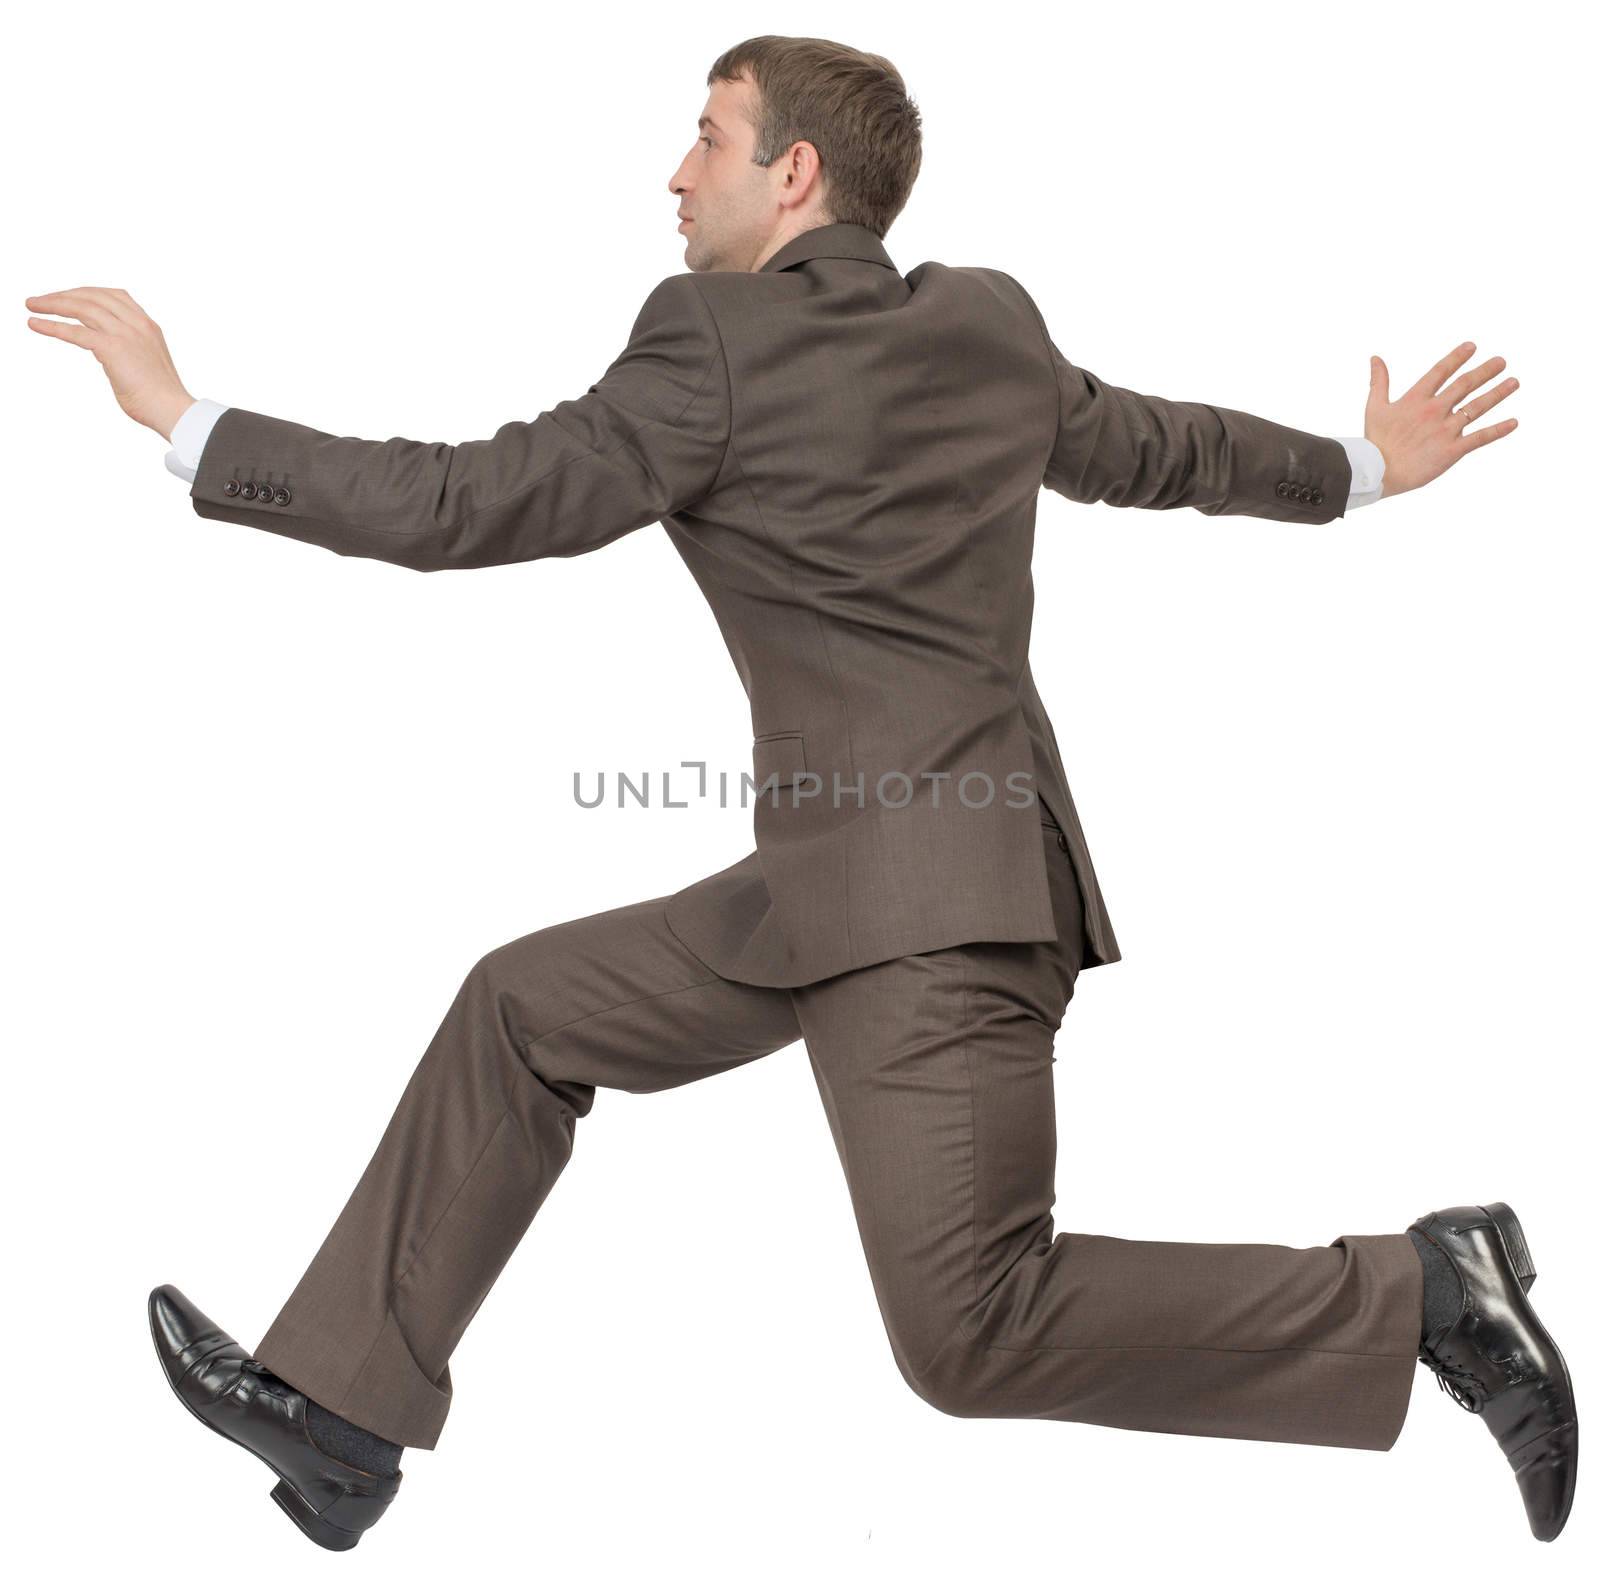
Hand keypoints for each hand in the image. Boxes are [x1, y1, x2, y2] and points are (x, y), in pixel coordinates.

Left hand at [24, 286, 195, 439]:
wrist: (173, 410)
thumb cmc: (161, 397)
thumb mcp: (146, 362)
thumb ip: (128, 348)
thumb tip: (102, 350)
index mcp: (148, 325)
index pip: (114, 296)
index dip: (86, 293)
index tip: (68, 297)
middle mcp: (137, 323)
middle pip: (93, 296)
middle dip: (63, 295)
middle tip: (41, 301)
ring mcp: (126, 334)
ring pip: (82, 307)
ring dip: (53, 304)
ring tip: (33, 306)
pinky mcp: (113, 348)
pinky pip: (76, 331)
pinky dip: (52, 326)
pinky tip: (36, 325)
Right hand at [1364, 341, 1518, 498]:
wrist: (1377, 472)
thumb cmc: (1375, 440)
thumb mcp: (1374, 407)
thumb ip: (1379, 381)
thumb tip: (1375, 358)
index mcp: (1416, 398)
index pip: (1441, 371)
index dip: (1457, 357)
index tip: (1472, 347)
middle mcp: (1434, 410)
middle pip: (1465, 385)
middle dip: (1485, 371)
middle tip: (1501, 362)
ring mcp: (1445, 430)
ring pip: (1477, 407)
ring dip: (1498, 393)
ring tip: (1514, 382)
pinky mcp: (1452, 450)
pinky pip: (1480, 438)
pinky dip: (1498, 430)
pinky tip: (1514, 422)